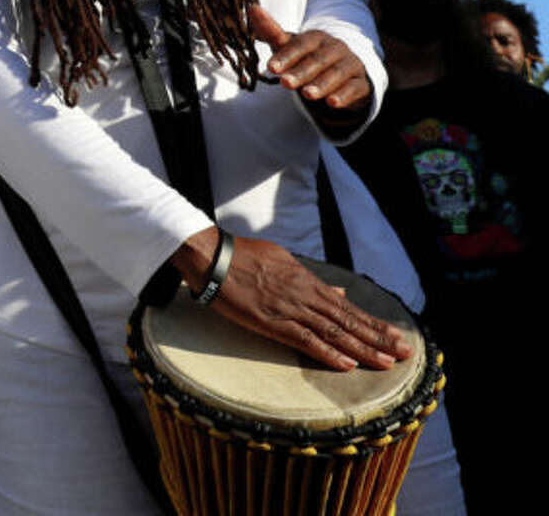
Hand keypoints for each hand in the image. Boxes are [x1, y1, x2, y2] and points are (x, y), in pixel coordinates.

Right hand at [172, 229, 411, 371]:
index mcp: (307, 280)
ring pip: (333, 332)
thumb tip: (337, 291)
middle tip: (405, 353)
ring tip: (387, 362)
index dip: (373, 323)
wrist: (213, 257)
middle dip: (378, 338)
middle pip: (348, 321)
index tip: (396, 335)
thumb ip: (311, 279)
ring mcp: (290, 309)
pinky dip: (326, 353)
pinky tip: (346, 364)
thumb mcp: (283, 260)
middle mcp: (305, 295)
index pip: (348, 307)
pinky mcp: (271, 322)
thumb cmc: (243, 255)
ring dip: (362, 348)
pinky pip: (304, 340)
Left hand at [251, 5, 372, 133]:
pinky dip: (344, 96)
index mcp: (316, 37)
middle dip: (301, 72)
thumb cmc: (308, 56)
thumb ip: (271, 31)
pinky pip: (354, 88)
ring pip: (336, 74)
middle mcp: (335, 48)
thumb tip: (252, 8)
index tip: (270, 67)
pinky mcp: (361, 83)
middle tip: (284, 83)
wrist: (343, 70)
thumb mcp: (289, 45)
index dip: (286, 56)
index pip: (300, 44)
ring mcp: (350, 64)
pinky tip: (332, 103)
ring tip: (306, 95)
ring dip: (321, 84)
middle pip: (317, 60)